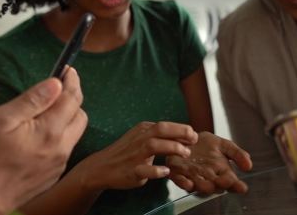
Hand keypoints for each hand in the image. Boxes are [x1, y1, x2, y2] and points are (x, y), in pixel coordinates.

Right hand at [0, 67, 86, 214]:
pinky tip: (39, 134)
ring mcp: (58, 164)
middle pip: (80, 115)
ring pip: (73, 133)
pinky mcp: (52, 175)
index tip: (68, 71)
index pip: (71, 98)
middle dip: (72, 98)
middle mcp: (60, 148)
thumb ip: (32, 100)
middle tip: (57, 88)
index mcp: (50, 131)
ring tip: (46, 110)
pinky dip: (59, 136)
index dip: (71, 81)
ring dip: (66, 118)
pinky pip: (64, 149)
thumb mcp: (2, 119)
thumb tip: (55, 83)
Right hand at [71, 121, 197, 191]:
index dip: (182, 129)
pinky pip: (144, 169)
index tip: (194, 136)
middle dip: (180, 132)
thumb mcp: (140, 138)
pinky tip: (165, 171)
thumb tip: (183, 136)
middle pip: (161, 130)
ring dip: (172, 147)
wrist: (102, 167)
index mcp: (143, 129)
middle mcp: (139, 139)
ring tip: (185, 154)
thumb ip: (158, 136)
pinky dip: (156, 170)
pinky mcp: (132, 170)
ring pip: (153, 145)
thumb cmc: (126, 152)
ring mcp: (135, 155)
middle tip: (193, 140)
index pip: (165, 125)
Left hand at [167, 132, 252, 194]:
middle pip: (215, 186)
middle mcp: (207, 177)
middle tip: (223, 182)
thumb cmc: (206, 144)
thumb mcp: (224, 145)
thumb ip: (237, 154)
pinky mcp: (177, 173)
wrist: (185, 137)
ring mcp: (192, 176)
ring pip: (198, 185)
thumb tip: (249, 165)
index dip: (236, 186)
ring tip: (207, 185)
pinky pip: (180, 180)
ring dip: (202, 186)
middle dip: (219, 185)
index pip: (231, 182)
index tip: (241, 187)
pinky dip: (183, 182)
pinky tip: (188, 183)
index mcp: (221, 173)